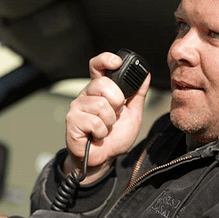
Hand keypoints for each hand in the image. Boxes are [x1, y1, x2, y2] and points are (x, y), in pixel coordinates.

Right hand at [65, 52, 150, 181]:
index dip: (106, 60)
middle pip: (103, 85)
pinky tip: (97, 135)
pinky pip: (94, 121)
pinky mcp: (72, 121)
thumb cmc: (115, 136)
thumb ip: (138, 94)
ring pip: (101, 105)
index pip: (98, 66)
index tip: (117, 62)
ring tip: (106, 128)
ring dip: (110, 121)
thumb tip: (146, 75)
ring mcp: (77, 107)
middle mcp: (87, 94)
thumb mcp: (133, 113)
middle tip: (115, 114)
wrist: (104, 158)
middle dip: (117, 102)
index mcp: (100, 90)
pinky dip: (102, 132)